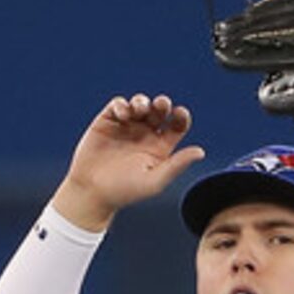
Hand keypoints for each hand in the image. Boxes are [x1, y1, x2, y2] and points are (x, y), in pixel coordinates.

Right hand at [56, 94, 207, 229]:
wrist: (92, 191)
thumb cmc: (125, 191)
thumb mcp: (154, 180)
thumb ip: (177, 165)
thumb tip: (201, 152)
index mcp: (161, 147)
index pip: (177, 125)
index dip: (181, 116)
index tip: (180, 114)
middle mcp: (145, 134)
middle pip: (160, 111)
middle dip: (162, 104)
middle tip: (161, 105)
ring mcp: (126, 126)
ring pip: (140, 104)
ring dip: (142, 102)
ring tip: (140, 110)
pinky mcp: (107, 122)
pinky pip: (118, 105)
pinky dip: (122, 105)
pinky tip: (123, 115)